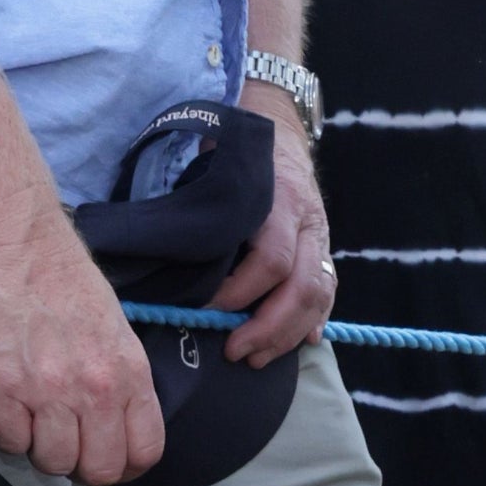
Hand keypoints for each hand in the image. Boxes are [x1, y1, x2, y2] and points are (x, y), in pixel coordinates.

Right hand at [0, 212, 163, 483]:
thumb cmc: (68, 285)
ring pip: (54, 463)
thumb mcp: (118, 333)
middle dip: (84, 468)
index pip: (147, 450)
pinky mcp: (3, 388)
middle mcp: (97, 390)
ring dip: (43, 452)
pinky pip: (10, 443)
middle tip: (69, 447)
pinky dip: (9, 437)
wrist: (19, 250)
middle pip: (101, 469)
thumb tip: (118, 424)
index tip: (110, 459)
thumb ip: (123, 381)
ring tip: (37, 425)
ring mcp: (50, 392)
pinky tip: (11, 412)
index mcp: (132, 374)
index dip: (128, 466)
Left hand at [218, 87, 331, 365]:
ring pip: (320, 293)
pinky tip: (300, 341)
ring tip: (258, 357)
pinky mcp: (324, 246)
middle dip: (270, 326)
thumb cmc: (230, 150)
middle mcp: (306, 220)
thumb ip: (197, 208)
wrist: (278, 128)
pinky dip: (315, 319)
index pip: (270, 259)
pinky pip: (328, 289)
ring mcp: (320, 235)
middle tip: (235, 352)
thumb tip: (156, 256)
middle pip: (303, 285)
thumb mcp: (211, 166)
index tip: (207, 311)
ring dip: (290, 331)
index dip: (240, 292)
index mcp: (277, 200)